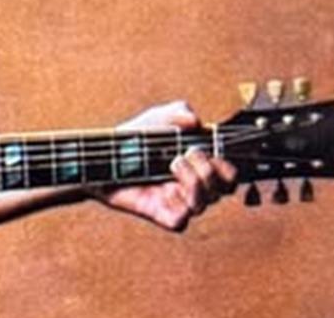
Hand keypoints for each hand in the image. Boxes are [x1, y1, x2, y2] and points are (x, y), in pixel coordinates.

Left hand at [92, 100, 237, 230]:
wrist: (103, 155)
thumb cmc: (133, 138)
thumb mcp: (157, 118)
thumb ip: (178, 111)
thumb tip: (195, 121)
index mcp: (199, 165)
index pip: (230, 174)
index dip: (227, 165)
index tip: (207, 150)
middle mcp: (192, 185)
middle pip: (224, 190)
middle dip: (210, 170)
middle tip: (186, 154)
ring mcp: (177, 201)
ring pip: (204, 205)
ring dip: (194, 182)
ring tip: (173, 163)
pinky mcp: (160, 214)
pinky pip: (180, 222)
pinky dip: (178, 207)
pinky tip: (165, 189)